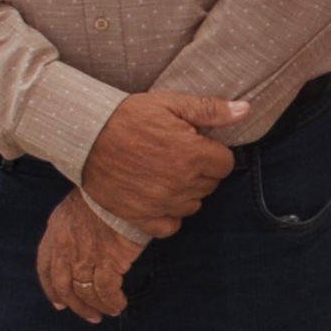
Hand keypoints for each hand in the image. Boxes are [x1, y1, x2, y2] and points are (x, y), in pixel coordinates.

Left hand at [36, 190, 147, 321]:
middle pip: (64, 286)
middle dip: (75, 304)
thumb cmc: (105, 190)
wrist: (120, 186)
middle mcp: (65, 249)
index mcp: (55, 232)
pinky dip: (111, 302)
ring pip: (85, 292)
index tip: (59, 302)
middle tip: (86, 314)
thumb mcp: (78, 204)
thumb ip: (74, 225)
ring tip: (106, 313)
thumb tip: (85, 239)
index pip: (46, 267)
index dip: (51, 288)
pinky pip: (106, 291)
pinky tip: (119, 305)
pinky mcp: (107, 262)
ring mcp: (85, 257)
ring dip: (95, 307)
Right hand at [78, 91, 247, 222]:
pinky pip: (170, 226)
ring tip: (164, 173)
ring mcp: (162, 203)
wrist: (85, 136)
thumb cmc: (128, 117)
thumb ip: (211, 110)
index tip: (196, 144)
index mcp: (194, 155)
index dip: (213, 152)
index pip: (226, 164)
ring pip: (193, 205)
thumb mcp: (171, 104)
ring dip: (185, 192)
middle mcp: (182, 184)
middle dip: (200, 171)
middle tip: (176, 155)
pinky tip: (157, 196)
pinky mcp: (141, 217)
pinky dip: (168, 215)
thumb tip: (245, 110)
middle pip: (210, 184)